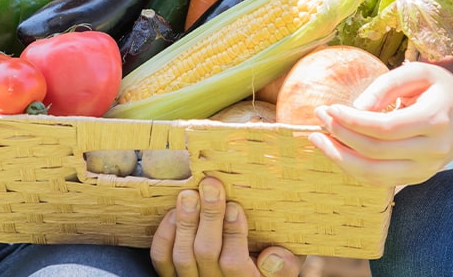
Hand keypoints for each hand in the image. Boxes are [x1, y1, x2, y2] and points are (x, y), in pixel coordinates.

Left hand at [150, 177, 303, 276]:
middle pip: (205, 253)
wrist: (249, 273)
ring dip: (186, 221)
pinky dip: (166, 234)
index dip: (233, 234)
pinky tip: (175, 213)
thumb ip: (286, 265)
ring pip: (183, 255)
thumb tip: (272, 258)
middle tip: (211, 186)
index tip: (235, 207)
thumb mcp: (289, 266)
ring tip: (190, 194)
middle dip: (208, 216)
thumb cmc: (272, 264)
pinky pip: (163, 259)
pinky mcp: (174, 275)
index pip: (234, 262)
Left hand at [309, 61, 452, 186]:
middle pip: (376, 152)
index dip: (352, 121)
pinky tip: (334, 149)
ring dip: (339, 157)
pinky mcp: (416, 178)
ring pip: (373, 174)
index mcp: (435, 121)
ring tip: (317, 138)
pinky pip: (378, 180)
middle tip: (318, 116)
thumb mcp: (418, 73)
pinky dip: (351, 167)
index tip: (329, 107)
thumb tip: (356, 107)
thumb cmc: (439, 89)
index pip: (385, 128)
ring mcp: (426, 169)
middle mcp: (433, 151)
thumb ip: (387, 84)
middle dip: (340, 135)